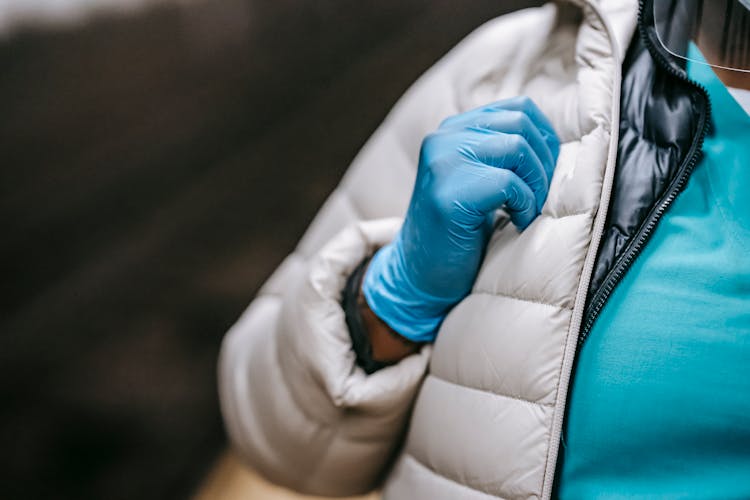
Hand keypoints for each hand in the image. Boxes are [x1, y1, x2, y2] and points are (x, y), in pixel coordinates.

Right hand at [363, 96, 559, 341]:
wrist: (420, 275)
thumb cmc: (459, 231)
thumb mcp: (479, 179)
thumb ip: (501, 152)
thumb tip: (554, 141)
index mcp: (452, 131)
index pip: (517, 108)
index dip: (545, 137)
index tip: (547, 171)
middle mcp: (443, 139)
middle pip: (520, 124)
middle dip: (545, 161)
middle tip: (540, 196)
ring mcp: (442, 163)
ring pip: (517, 147)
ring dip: (537, 183)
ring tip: (529, 209)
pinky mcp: (448, 194)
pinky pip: (508, 182)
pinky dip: (525, 204)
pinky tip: (516, 223)